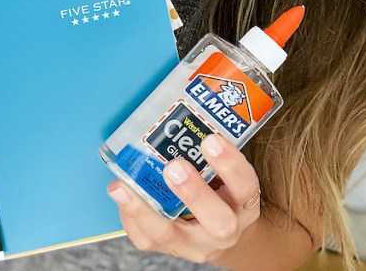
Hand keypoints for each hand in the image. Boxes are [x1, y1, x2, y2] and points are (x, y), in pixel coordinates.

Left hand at [108, 134, 262, 264]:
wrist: (218, 234)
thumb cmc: (220, 192)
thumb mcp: (225, 174)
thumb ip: (209, 152)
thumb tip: (181, 116)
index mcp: (243, 205)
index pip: (246, 186)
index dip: (230, 165)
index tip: (211, 140)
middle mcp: (225, 230)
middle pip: (218, 221)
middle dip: (194, 193)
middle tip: (173, 167)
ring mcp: (197, 245)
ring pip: (172, 236)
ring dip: (145, 210)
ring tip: (123, 186)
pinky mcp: (170, 249)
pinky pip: (147, 238)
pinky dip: (130, 214)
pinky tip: (120, 193)